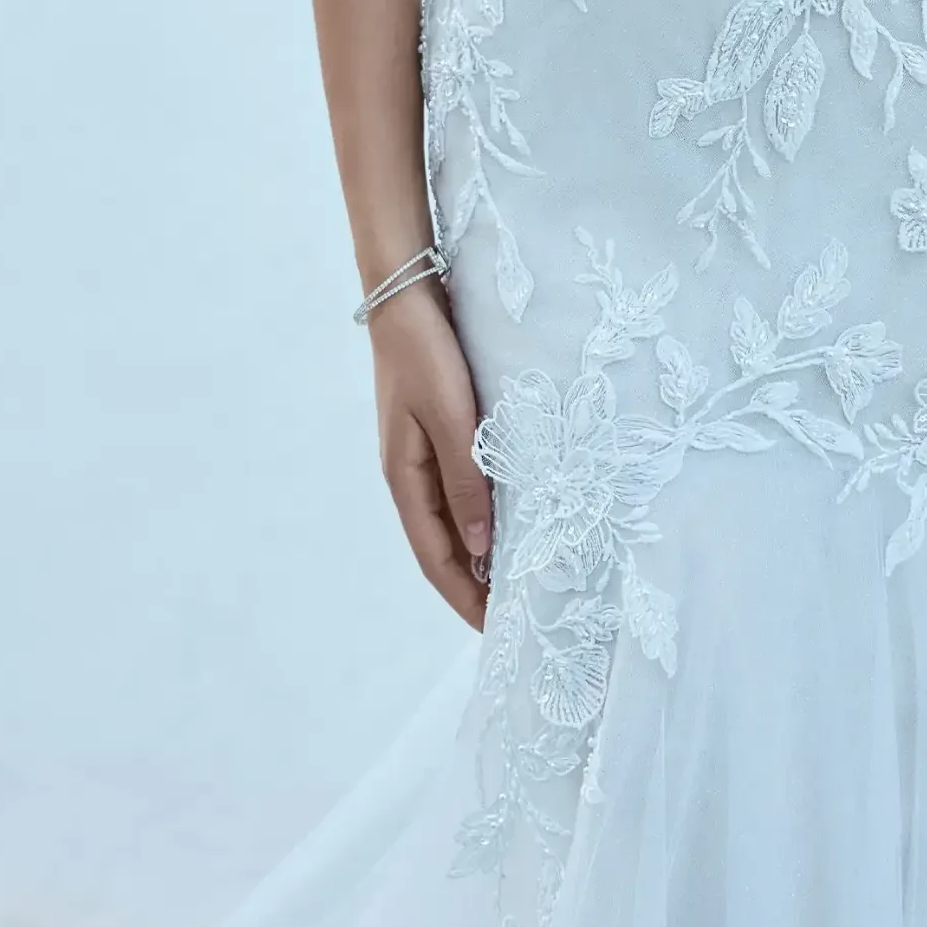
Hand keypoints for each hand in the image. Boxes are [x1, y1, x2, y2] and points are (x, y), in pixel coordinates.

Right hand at [368, 278, 492, 630]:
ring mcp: (422, 454)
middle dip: (475, 585)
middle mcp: (410, 474)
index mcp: (404, 478)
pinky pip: (461, 489)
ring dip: (481, 553)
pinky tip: (511, 519)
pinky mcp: (438, 432)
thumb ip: (466, 480)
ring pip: (454, 520)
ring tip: (521, 577)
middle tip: (518, 616)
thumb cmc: (426, 353)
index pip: (435, 557)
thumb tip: (480, 550)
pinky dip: (484, 514)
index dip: (463, 598)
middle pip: (443, 546)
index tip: (496, 631)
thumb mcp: (450, 416)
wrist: (408, 295)